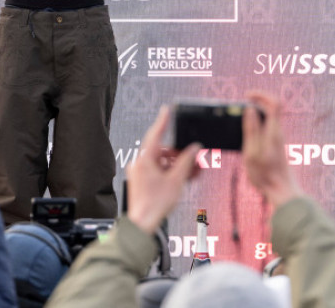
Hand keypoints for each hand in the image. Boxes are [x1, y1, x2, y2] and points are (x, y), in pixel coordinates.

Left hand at [125, 106, 200, 234]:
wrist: (143, 224)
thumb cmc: (155, 205)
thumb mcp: (176, 180)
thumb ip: (186, 162)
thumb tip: (194, 148)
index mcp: (144, 160)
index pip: (155, 134)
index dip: (163, 121)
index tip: (167, 110)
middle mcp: (139, 164)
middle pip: (162, 151)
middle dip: (179, 153)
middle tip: (195, 155)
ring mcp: (140, 173)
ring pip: (162, 162)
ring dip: (177, 164)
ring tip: (194, 170)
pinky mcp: (142, 182)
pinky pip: (158, 171)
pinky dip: (170, 172)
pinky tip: (184, 177)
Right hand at [242, 91, 299, 207]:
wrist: (282, 191)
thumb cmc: (266, 175)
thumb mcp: (252, 152)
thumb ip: (251, 130)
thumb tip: (250, 110)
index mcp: (273, 131)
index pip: (274, 102)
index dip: (261, 95)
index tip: (247, 96)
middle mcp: (278, 132)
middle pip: (271, 107)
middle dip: (255, 103)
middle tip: (238, 108)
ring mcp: (277, 138)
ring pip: (268, 117)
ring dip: (254, 115)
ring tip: (238, 121)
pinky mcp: (275, 145)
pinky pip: (266, 127)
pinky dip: (255, 126)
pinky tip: (244, 136)